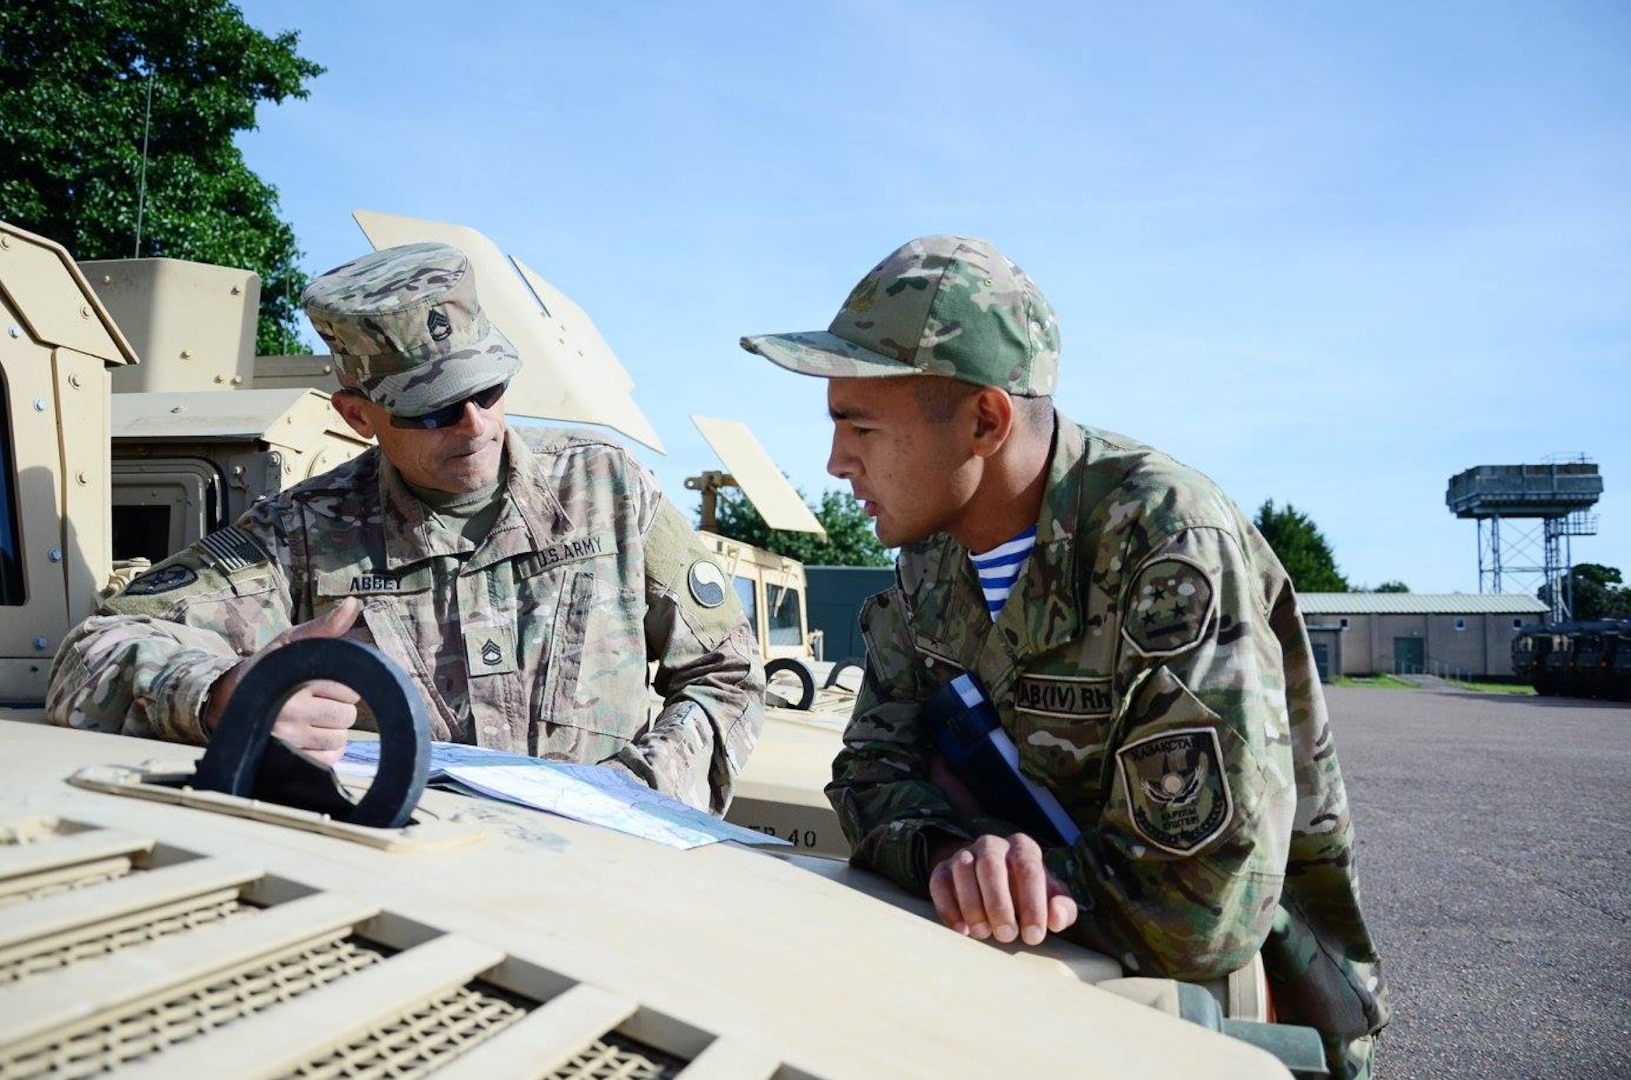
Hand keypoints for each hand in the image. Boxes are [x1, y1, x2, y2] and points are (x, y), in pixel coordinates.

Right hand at [204, 598, 363, 765]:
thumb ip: (324, 626)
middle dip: (338, 707)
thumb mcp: (291, 642)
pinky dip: (327, 750)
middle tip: (317, 701)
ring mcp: (287, 739)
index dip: (341, 685)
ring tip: (313, 718)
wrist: (229, 700)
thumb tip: (352, 604)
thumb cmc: (269, 668)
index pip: (350, 690)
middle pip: (347, 716)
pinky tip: (311, 736)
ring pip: (340, 739)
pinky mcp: (286, 758)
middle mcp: (289, 711)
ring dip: (333, 729)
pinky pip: (329, 759)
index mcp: (295, 679)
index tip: (320, 682)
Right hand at [928, 832, 1078, 946]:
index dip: (1032, 903)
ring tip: (984, 933)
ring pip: (963, 869)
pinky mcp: (942, 869)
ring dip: (973, 905)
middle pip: (991, 865)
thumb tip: (1056, 917)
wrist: (994, 882)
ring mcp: (964, 854)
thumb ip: (1063, 909)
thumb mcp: (1051, 899)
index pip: (1028, 868)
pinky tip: (962, 930)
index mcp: (1022, 848)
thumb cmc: (1028, 894)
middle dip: (999, 904)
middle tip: (1007, 936)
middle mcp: (992, 845)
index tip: (1034, 935)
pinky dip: (948, 907)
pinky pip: (939, 882)